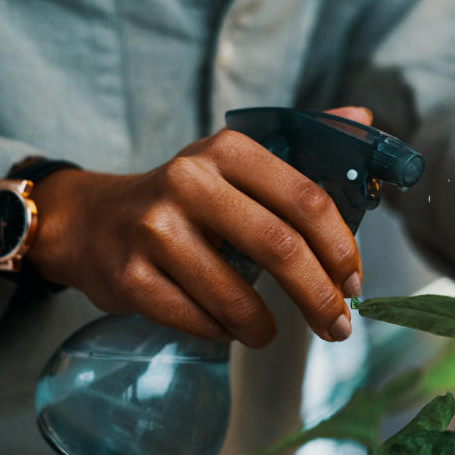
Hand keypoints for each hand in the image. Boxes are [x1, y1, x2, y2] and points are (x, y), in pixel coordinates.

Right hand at [26, 107, 369, 345]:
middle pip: (280, 248)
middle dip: (319, 296)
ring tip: (270, 333)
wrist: (90, 221)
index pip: (306, 199)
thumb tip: (364, 121)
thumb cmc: (184, 199)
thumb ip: (303, 146)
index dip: (341, 248)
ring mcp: (154, 230)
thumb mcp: (236, 162)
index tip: (354, 282)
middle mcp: (189, 182)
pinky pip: (198, 320)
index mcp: (227, 150)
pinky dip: (222, 332)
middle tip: (338, 326)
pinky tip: (225, 326)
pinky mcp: (130, 276)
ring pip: (237, 296)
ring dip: (266, 326)